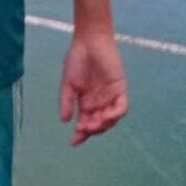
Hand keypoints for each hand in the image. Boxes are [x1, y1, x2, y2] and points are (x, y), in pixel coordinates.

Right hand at [59, 31, 127, 145]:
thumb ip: (67, 102)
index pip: (85, 123)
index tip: (73, 142)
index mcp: (86, 102)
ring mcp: (111, 97)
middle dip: (91, 130)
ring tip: (92, 124)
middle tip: (83, 128)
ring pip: (111, 119)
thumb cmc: (77, 60)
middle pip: (99, 124)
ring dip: (103, 125)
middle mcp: (100, 103)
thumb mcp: (68, 84)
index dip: (81, 134)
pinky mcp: (120, 90)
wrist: (88, 43)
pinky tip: (106, 116)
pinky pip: (121, 107)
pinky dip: (115, 114)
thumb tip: (64, 120)